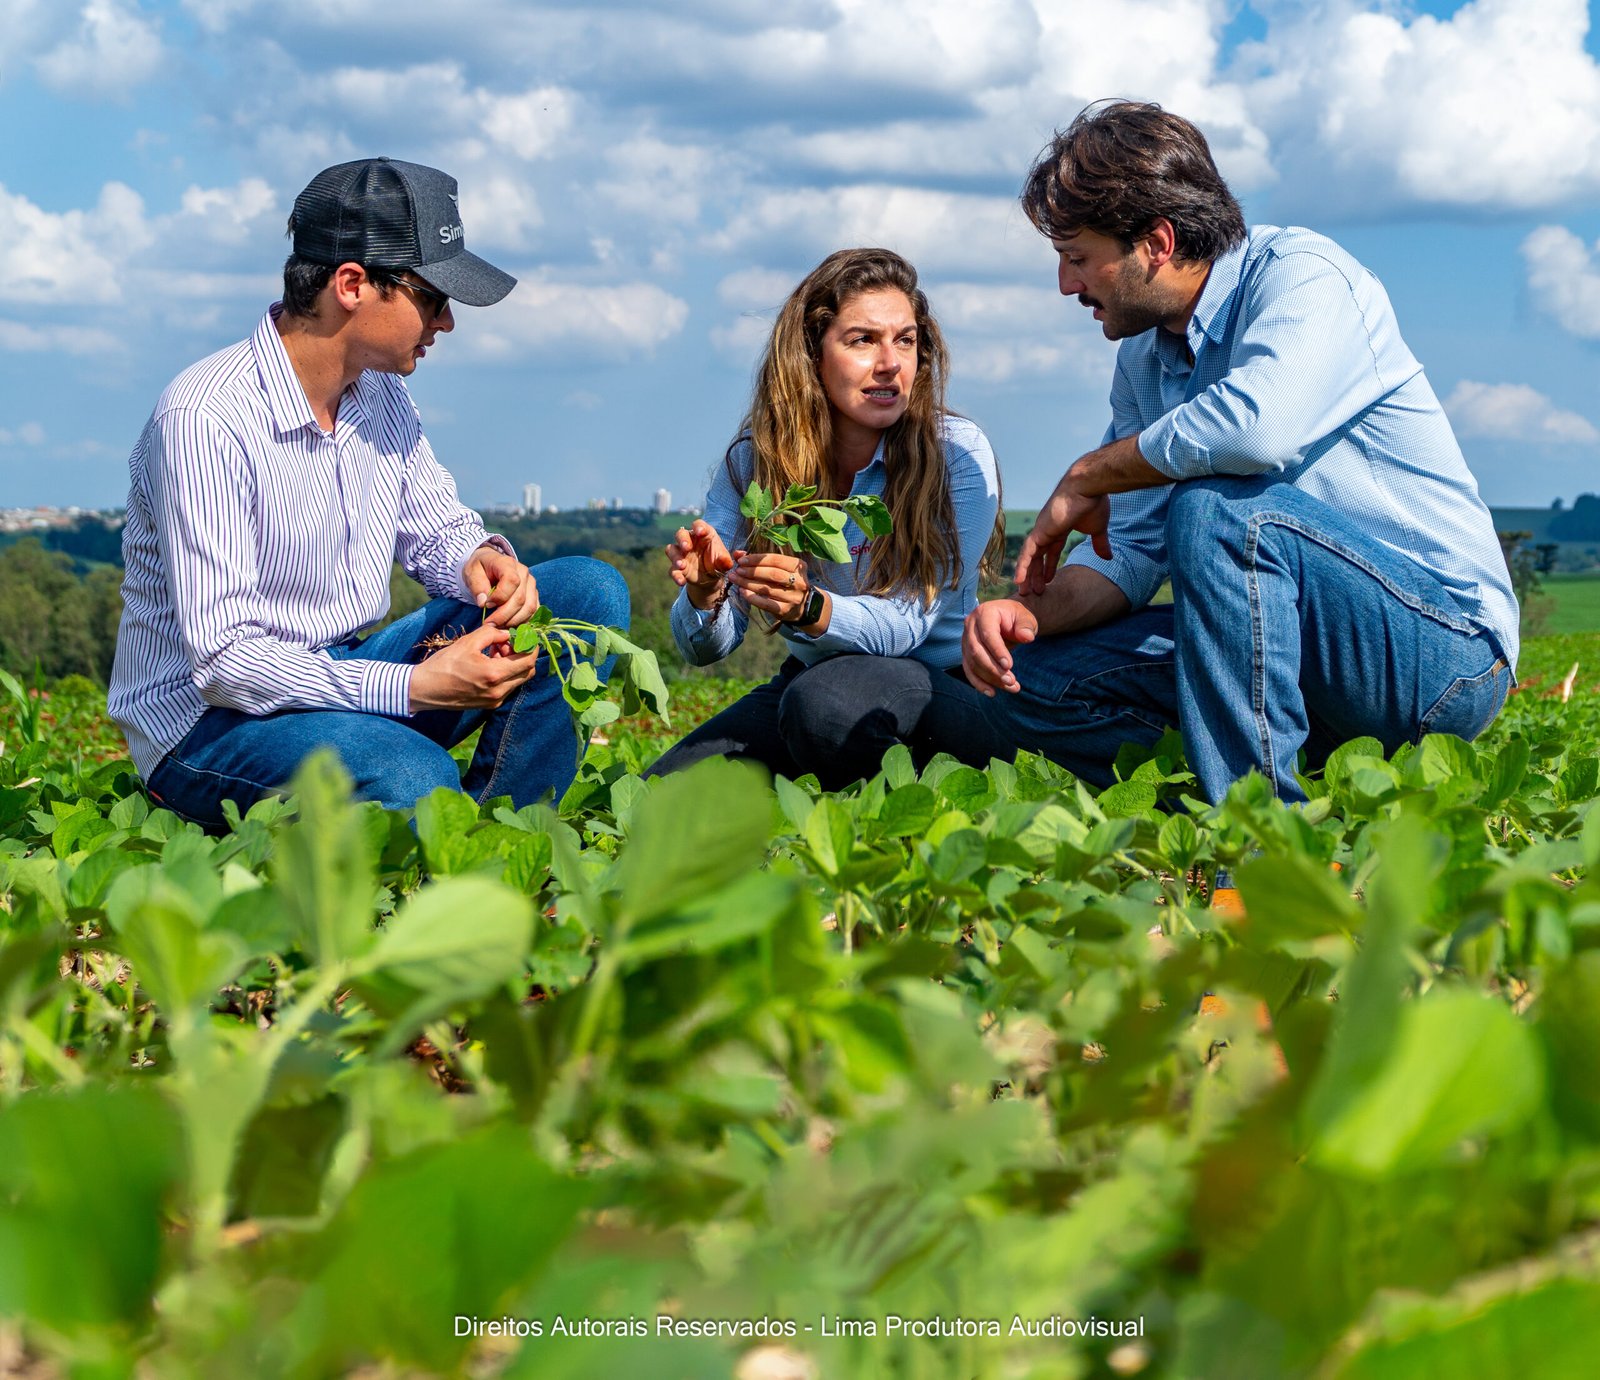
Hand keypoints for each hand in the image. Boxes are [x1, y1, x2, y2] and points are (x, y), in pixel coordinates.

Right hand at [408, 623, 539, 711]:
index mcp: (494, 674)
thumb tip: (507, 633)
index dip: (531, 646)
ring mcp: (495, 700)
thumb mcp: (468, 642)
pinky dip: (505, 674)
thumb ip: (492, 634)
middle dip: (522, 655)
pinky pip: (507, 687)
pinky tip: (489, 663)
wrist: (425, 689)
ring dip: (513, 664)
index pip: (528, 661)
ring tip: (495, 651)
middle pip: (527, 672)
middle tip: (507, 643)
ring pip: (518, 680)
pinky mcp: (490, 704)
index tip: (525, 636)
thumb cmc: (444, 664)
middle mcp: (498, 691)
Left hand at [463, 545, 539, 627]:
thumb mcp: (472, 573)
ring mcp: (531, 584)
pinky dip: (522, 622)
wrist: (488, 566)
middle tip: (489, 624)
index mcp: (508, 563)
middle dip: (504, 615)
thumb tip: (483, 603)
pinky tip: (507, 625)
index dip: (500, 597)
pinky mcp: (534, 595)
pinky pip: (533, 612)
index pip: (512, 581)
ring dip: (513, 621)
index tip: (486, 605)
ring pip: (529, 608)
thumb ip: (477, 586)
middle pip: (520, 598)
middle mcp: (524, 573)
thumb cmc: (480, 569)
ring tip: (498, 626)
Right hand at [666, 520, 734, 609]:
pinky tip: (681, 581)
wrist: (711, 578)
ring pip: (672, 550)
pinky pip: (672, 569)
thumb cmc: (718, 563)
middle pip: (681, 534)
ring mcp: (681, 554)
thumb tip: (724, 560)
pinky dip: (676, 575)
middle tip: (687, 547)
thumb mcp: (724, 563)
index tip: (700, 532)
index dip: (698, 527)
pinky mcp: (677, 567)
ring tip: (682, 565)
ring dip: (675, 557)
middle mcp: (690, 541)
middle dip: (682, 540)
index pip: (698, 525)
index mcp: (704, 535)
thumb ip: (724, 561)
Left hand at [730, 551, 812, 622]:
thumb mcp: (778, 568)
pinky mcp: (785, 610)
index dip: (756, 559)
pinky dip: (752, 597)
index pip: (775, 559)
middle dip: (752, 571)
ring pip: (767, 588)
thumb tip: (738, 554)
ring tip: (735, 579)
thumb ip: (760, 560)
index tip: (741, 560)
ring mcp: (793, 597)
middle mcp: (799, 581)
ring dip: (748, 583)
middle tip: (737, 570)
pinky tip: (742, 592)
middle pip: (772, 574)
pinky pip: (766, 603)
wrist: (801, 606)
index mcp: (798, 566)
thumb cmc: (785, 582)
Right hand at [962, 599, 1037, 696]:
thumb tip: (1026, 637)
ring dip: (990, 678)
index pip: (987, 634)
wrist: (1008, 621)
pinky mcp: (965, 653)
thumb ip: (1026, 626)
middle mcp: (970, 625)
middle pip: (976, 651)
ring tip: (1011, 687)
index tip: (1010, 666)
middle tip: (1011, 681)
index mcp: (984, 613)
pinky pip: (969, 670)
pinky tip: (992, 692)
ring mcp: (965, 640)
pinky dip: (979, 683)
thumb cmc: (1017, 619)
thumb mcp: (1025, 618)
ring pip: (972, 663)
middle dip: (993, 669)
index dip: (997, 651)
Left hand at [1015, 471, 1111, 595]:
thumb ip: (1100, 544)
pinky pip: (1027, 552)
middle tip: (1033, 592)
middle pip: (1037, 556)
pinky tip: (1018, 580)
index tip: (1048, 581)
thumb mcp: (1098, 529)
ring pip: (1030, 556)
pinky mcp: (1040, 531)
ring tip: (1024, 591)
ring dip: (1027, 574)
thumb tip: (1108, 557)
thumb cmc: (1094, 503)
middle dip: (1035, 574)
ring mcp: (1042, 530)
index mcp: (1060, 528)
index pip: (1051, 551)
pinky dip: (1022, 566)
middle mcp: (1048, 530)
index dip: (1048, 566)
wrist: (1088, 487)